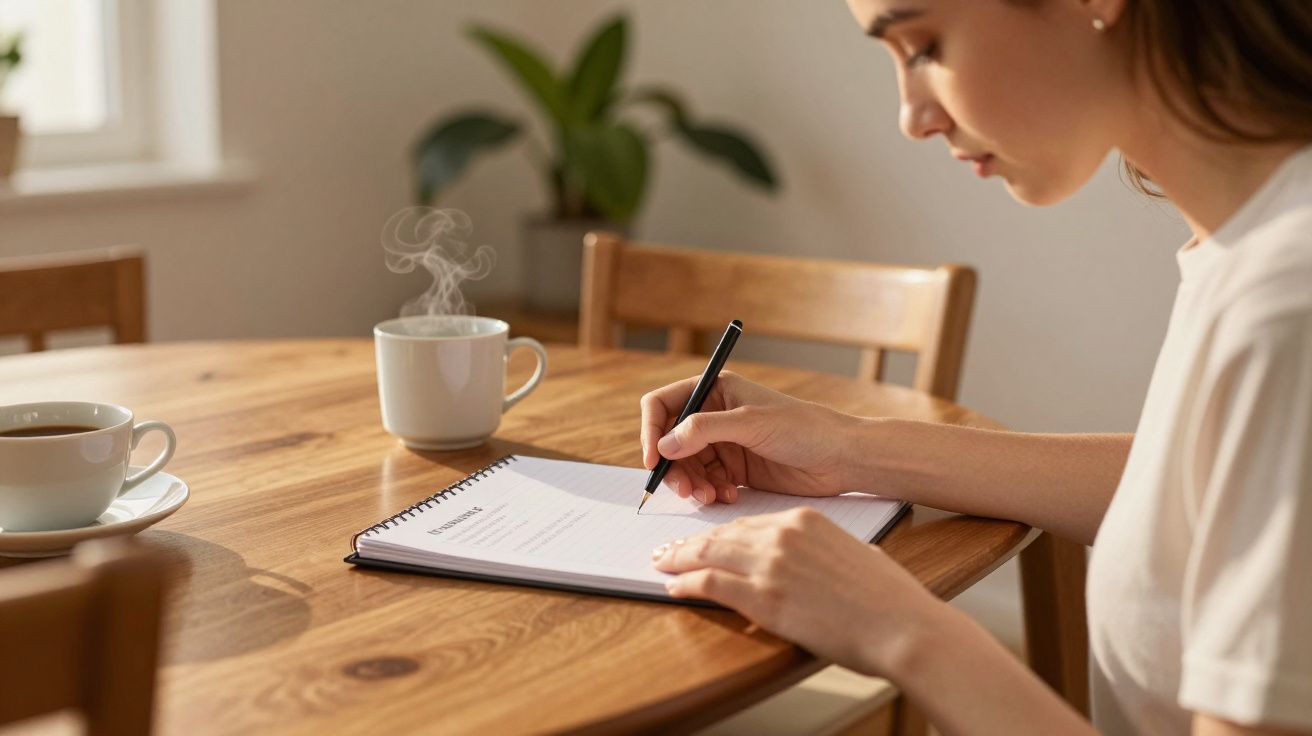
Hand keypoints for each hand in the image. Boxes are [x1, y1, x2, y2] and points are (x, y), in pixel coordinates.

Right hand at [640, 372, 864, 504]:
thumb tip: (664, 445)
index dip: (651, 431)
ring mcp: (724, 444)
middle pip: (670, 442)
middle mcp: (714, 415)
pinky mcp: (734, 470)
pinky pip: (705, 482)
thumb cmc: (803, 428)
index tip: (653, 460)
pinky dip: (709, 492)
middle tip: (686, 490)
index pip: (663, 405)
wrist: (840, 458)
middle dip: (673, 467)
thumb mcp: (750, 423)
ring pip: (686, 466)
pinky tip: (728, 497)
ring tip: (710, 496)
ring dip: (691, 484)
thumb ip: (704, 430)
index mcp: (715, 390)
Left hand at [652, 507, 946, 675]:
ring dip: (679, 559)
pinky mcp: (764, 597)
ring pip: (709, 554)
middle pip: (722, 534)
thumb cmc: (888, 597)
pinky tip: (672, 586)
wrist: (901, 625)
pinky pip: (710, 584)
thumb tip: (813, 561)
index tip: (705, 540)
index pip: (749, 522)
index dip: (721, 533)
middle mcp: (783, 535)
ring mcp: (771, 564)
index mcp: (804, 520)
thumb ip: (824, 550)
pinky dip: (686, 584)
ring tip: (661, 562)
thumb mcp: (854, 553)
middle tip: (669, 548)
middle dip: (691, 542)